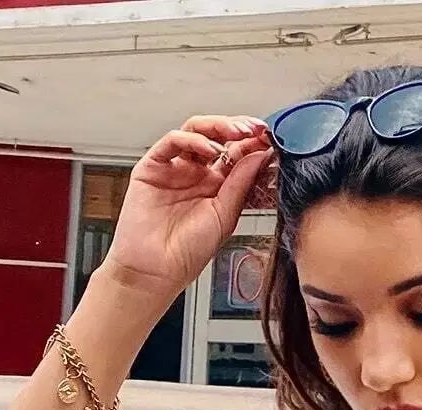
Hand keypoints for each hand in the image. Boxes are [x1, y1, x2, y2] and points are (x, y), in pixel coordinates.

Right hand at [106, 114, 275, 297]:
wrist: (156, 271)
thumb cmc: (187, 253)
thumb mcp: (225, 216)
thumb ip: (241, 183)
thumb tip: (260, 154)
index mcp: (216, 187)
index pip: (236, 155)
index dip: (252, 144)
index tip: (269, 138)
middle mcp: (195, 174)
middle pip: (217, 137)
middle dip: (238, 129)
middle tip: (255, 130)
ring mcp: (174, 168)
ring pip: (196, 132)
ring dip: (217, 127)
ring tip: (236, 133)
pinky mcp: (152, 167)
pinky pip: (172, 142)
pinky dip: (191, 138)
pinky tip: (208, 148)